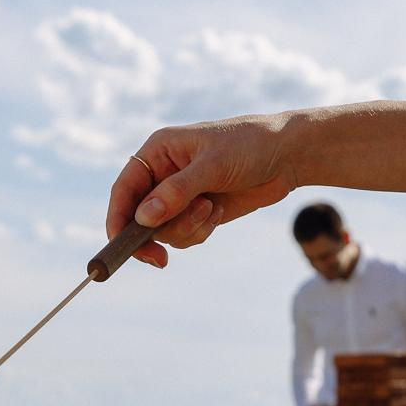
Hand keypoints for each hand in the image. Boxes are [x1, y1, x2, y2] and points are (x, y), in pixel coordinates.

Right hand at [102, 114, 301, 269]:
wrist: (288, 155)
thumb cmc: (249, 146)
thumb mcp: (212, 166)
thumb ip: (176, 192)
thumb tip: (142, 219)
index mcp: (158, 152)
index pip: (124, 189)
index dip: (117, 219)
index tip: (121, 246)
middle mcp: (163, 174)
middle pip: (138, 217)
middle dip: (155, 234)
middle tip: (161, 259)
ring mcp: (181, 195)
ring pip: (163, 231)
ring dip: (185, 229)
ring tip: (211, 210)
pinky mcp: (198, 212)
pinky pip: (185, 235)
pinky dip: (199, 231)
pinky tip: (219, 213)